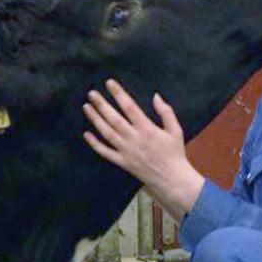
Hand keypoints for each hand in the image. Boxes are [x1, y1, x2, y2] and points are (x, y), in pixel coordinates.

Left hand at [82, 79, 203, 219]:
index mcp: (147, 128)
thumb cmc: (174, 153)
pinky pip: (105, 152)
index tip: (109, 83)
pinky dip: (94, 144)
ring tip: (86, 107)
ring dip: (95, 119)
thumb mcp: (176, 130)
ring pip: (107, 133)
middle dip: (101, 104)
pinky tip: (86, 134)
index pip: (129, 107)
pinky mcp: (122, 162)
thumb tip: (156, 96)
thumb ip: (166, 112)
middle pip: (114, 119)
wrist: (171, 179)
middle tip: (91, 93)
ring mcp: (126, 151)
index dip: (119, 94)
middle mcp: (134, 138)